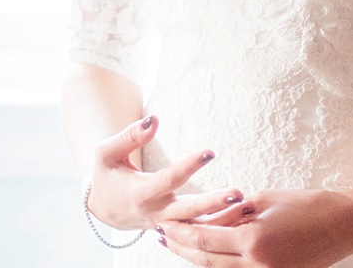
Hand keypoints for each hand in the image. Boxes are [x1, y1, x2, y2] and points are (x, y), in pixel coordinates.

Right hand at [86, 115, 243, 232]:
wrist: (104, 208)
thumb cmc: (106, 174)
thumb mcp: (106, 152)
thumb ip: (130, 136)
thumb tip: (154, 120)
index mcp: (140, 193)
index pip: (169, 179)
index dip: (189, 165)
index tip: (210, 151)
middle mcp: (156, 213)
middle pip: (189, 211)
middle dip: (214, 203)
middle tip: (238, 193)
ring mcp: (167, 225)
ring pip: (198, 227)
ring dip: (223, 219)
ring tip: (248, 206)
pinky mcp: (176, 230)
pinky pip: (199, 232)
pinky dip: (219, 227)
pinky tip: (242, 217)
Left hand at [158, 188, 352, 267]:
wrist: (345, 225)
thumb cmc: (308, 205)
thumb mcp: (264, 200)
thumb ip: (233, 211)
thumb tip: (209, 216)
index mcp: (253, 241)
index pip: (204, 239)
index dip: (180, 232)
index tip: (163, 223)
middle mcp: (257, 264)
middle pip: (207, 260)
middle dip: (181, 248)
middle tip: (161, 235)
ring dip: (197, 258)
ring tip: (177, 244)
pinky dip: (221, 262)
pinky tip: (208, 253)